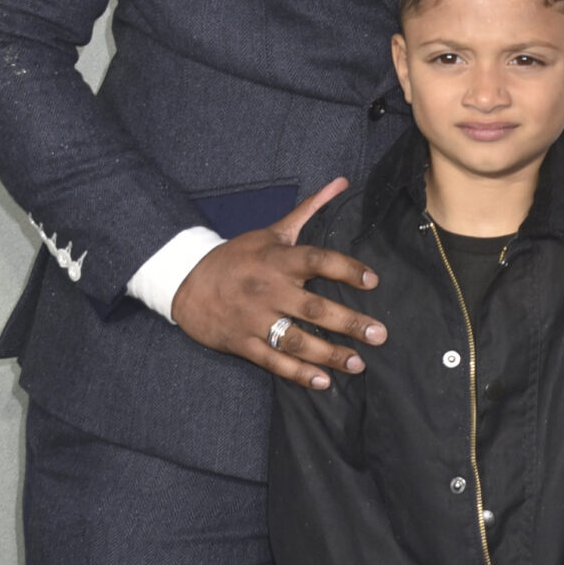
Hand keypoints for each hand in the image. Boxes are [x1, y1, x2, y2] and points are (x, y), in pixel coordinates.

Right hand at [171, 180, 385, 389]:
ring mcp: (255, 319)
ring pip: (296, 340)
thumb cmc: (236, 257)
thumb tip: (341, 182)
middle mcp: (268, 290)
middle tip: (379, 335)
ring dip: (329, 354)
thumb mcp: (271, 232)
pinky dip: (298, 374)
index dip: (346, 269)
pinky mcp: (243, 343)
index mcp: (277, 260)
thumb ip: (308, 210)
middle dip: (349, 323)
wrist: (185, 282)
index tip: (373, 281)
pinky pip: (273, 362)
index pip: (317, 261)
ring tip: (358, 363)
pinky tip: (323, 382)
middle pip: (313, 308)